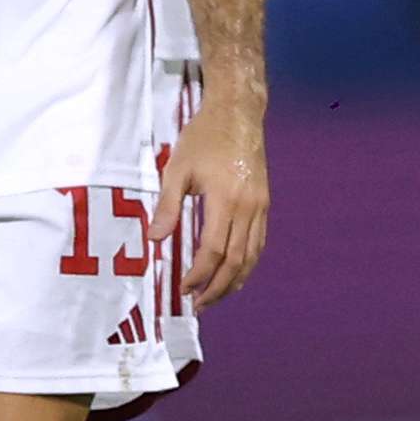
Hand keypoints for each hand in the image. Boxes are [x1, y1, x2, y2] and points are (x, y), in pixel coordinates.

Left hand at [154, 103, 266, 305]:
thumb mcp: (176, 169)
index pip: (213, 251)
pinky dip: (246, 263)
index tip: (183, 289)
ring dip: (234, 281)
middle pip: (237, 261)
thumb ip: (167, 206)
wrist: (238, 114)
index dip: (199, 274)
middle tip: (199, 305)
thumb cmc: (203, 138)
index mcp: (225, 200)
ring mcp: (261, 207)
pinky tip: (233, 273)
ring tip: (214, 297)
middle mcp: (249, 208)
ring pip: (252, 256)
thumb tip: (155, 240)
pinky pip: (258, 242)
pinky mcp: (265, 203)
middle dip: (217, 287)